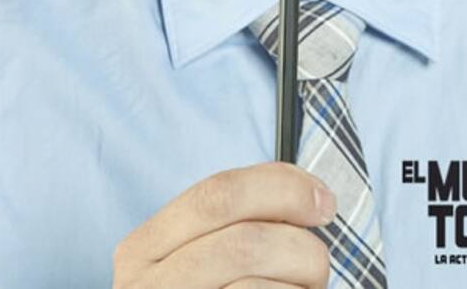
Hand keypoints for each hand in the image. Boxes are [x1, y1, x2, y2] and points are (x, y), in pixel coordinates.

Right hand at [112, 161, 335, 287]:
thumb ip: (232, 224)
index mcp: (143, 249)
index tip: (323, 200)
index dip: (281, 188)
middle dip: (299, 246)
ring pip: (255, 288)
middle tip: (320, 263)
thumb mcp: (194, 260)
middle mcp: (147, 288)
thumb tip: (309, 195)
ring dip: (299, 287)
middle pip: (244, 242)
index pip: (218, 194)